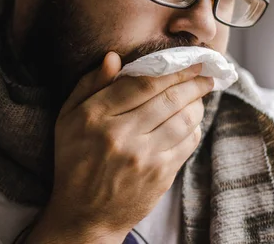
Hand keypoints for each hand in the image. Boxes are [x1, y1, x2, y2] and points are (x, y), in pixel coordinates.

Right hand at [26, 52, 212, 243]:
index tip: (188, 60)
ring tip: (202, 92)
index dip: (171, 69)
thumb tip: (114, 57)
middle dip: (192, 81)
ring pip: (182, 119)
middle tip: (205, 71)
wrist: (84, 215)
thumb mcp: (68, 118)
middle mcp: (120, 135)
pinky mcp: (160, 175)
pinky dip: (195, 127)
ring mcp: (143, 157)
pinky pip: (187, 142)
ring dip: (198, 102)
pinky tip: (194, 119)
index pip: (142, 83)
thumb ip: (90, 85)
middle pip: (168, 98)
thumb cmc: (76, 160)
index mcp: (96, 117)